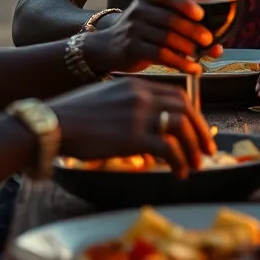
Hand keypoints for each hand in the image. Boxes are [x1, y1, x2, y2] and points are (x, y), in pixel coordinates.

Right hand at [49, 77, 215, 177]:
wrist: (53, 124)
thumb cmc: (73, 116)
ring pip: (182, 127)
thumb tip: (144, 128)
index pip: (177, 94)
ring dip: (194, 147)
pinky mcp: (134, 137)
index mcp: (137, 86)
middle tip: (207, 148)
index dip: (192, 112)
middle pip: (185, 108)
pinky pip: (168, 148)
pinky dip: (179, 161)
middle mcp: (142, 97)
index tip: (198, 128)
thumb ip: (129, 106)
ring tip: (196, 163)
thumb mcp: (106, 99)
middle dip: (200, 130)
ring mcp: (139, 115)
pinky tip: (178, 172)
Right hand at [84, 0, 223, 75]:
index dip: (185, 4)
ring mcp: (133, 28)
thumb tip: (218, 47)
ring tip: (200, 57)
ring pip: (167, 38)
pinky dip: (181, 63)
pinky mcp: (132, 48)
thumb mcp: (159, 21)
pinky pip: (161, 55)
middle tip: (208, 41)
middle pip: (171, 19)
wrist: (109, 47)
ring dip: (188, 49)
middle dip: (193, 31)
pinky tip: (193, 69)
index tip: (201, 15)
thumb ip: (186, 27)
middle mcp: (139, 9)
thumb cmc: (143, 31)